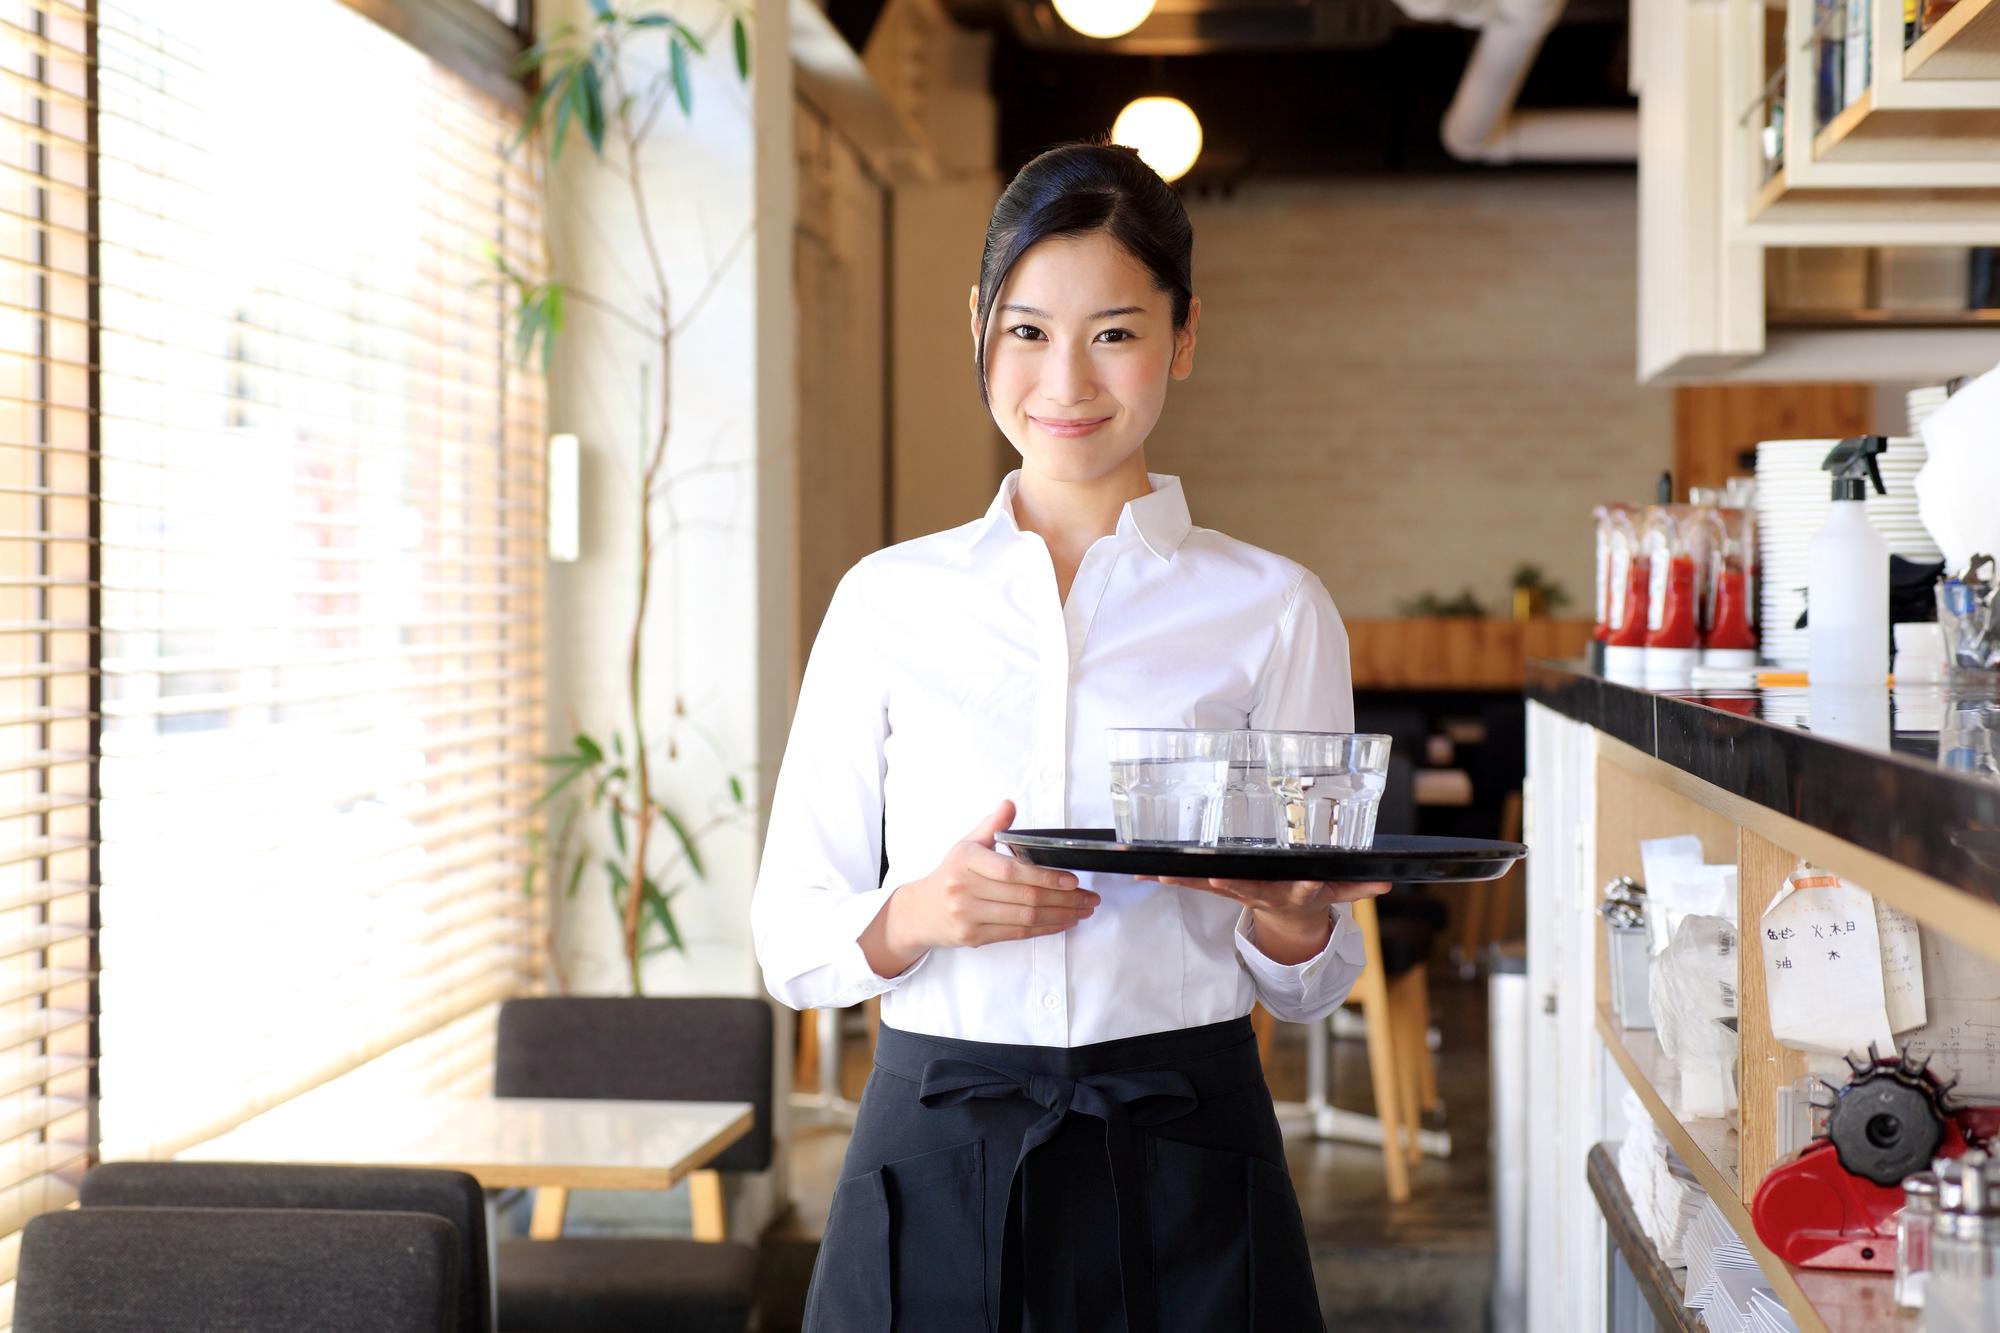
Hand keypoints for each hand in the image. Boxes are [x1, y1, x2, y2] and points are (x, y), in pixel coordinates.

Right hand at [859, 800, 1097, 977]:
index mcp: (966, 860)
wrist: (919, 911)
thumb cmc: (949, 874)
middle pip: (1024, 896)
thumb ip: (992, 825)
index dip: (1046, 876)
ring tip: (1083, 910)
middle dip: (1064, 899)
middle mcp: (964, 889)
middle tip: (1089, 898)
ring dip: (1060, 915)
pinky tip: (1063, 922)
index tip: (1073, 880)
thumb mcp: (966, 844)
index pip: (1012, 871)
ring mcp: (968, 916)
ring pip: (1024, 917)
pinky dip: (1045, 929)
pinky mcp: (973, 937)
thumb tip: (1010, 804)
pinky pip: (1017, 934)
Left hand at [1134, 875, 1391, 964]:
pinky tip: (1139, 871)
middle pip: (1246, 890)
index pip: (1298, 889)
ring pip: (1210, 886)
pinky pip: (1191, 883)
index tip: (1303, 884)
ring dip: (1185, 881)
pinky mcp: (1221, 888)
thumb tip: (1387, 884)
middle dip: (1230, 885)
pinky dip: (1167, 877)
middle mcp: (1262, 893)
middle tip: (1215, 881)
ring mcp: (1239, 893)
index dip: (1300, 888)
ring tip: (1160, 874)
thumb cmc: (1310, 893)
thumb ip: (1358, 888)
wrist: (1290, 921)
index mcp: (1292, 892)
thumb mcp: (1335, 892)